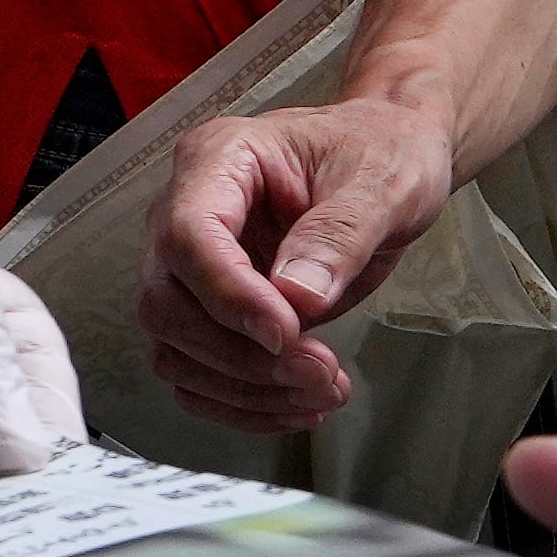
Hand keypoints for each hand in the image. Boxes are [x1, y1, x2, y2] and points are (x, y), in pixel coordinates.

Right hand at [138, 93, 460, 431]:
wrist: (388, 163)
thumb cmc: (381, 153)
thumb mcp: (383, 182)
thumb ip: (340, 234)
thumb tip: (297, 298)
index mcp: (218, 160)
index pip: (189, 235)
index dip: (229, 295)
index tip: (286, 334)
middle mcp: (185, 213)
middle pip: (168, 302)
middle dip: (240, 355)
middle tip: (318, 372)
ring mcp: (191, 267)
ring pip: (175, 348)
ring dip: (243, 389)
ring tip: (322, 391)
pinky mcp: (208, 312)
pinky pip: (197, 374)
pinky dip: (241, 403)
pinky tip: (296, 404)